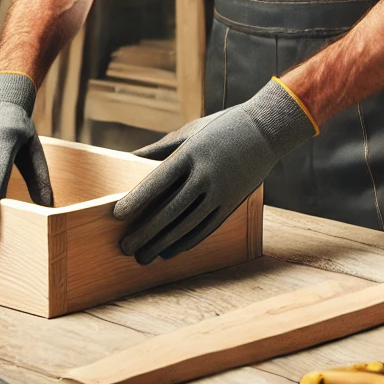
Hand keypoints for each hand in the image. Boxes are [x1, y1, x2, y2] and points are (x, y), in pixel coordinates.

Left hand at [113, 79, 315, 263]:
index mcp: (191, 153)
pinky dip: (185, 243)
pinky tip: (168, 252)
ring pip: (185, 225)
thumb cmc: (222, 127)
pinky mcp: (231, 204)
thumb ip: (160, 149)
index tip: (116, 215)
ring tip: (142, 256)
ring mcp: (220, 192)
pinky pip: (205, 229)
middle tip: (124, 247)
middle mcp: (205, 175)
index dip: (136, 201)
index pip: (157, 182)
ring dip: (161, 244)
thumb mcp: (191, 131)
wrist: (266, 131)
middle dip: (144, 231)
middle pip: (169, 210)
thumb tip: (130, 159)